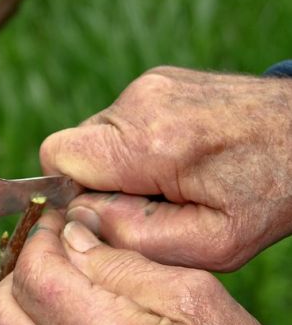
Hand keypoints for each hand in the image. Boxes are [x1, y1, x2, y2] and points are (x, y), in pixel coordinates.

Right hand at [40, 66, 291, 270]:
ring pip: (95, 137)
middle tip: (148, 202)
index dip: (71, 192)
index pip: (58, 158)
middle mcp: (141, 101)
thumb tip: (80, 217)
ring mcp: (149, 84)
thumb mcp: (211, 243)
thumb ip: (134, 237)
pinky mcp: (156, 81)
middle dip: (98, 184)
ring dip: (118, 167)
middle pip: (73, 149)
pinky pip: (118, 124)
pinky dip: (133, 148)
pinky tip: (174, 158)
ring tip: (168, 179)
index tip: (109, 212)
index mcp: (150, 142)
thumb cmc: (268, 194)